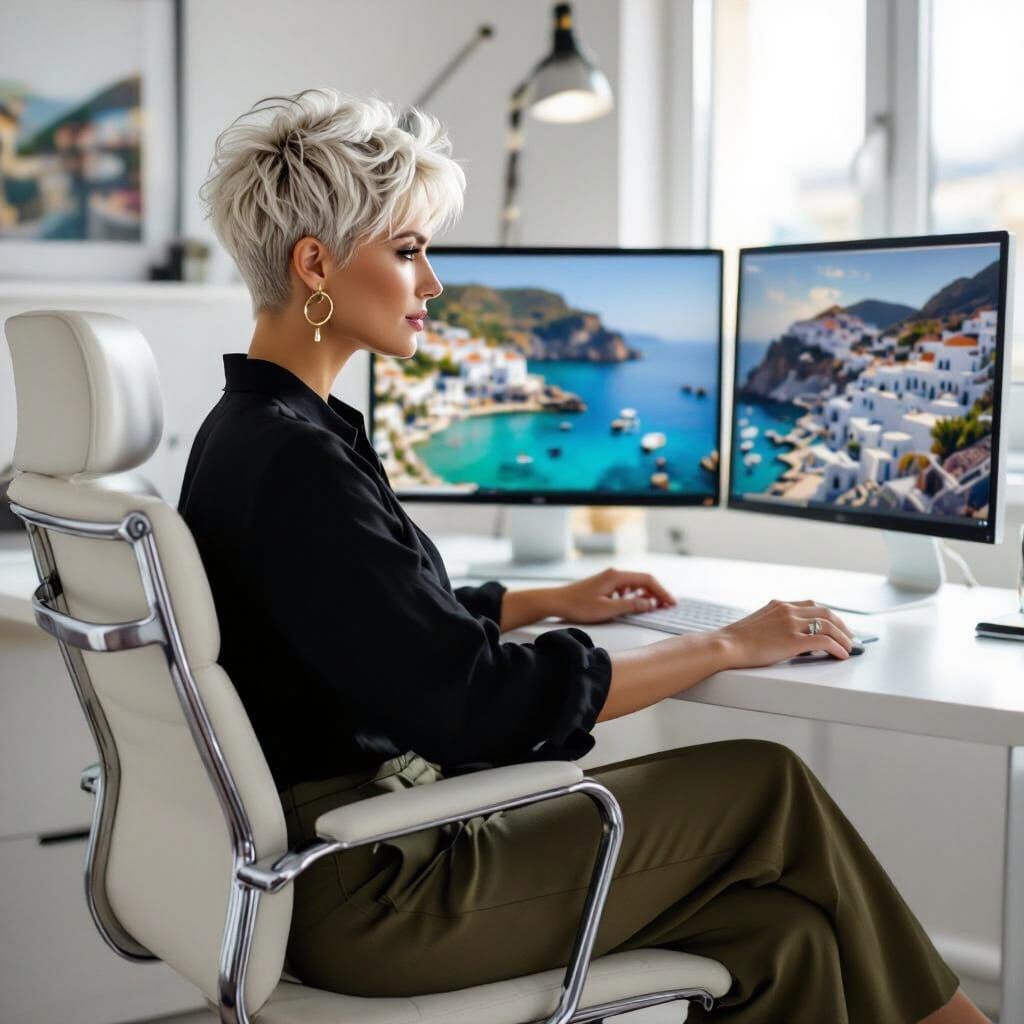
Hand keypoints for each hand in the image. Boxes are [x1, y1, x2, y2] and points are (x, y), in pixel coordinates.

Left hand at [548, 567, 676, 624]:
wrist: (557, 602)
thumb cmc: (578, 606)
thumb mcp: (608, 609)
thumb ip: (631, 606)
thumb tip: (650, 604)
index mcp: (617, 576)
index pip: (647, 580)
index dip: (661, 592)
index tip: (670, 603)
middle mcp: (614, 574)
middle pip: (643, 580)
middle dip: (656, 593)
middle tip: (667, 606)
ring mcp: (609, 579)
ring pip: (634, 584)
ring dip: (646, 595)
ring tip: (655, 607)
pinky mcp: (604, 585)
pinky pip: (625, 588)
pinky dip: (634, 596)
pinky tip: (634, 605)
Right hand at [718, 599, 855, 666]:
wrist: (726, 645)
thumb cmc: (736, 640)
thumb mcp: (757, 623)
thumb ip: (774, 624)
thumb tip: (783, 636)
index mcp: (779, 605)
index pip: (812, 605)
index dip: (828, 615)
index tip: (835, 624)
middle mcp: (788, 610)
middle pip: (825, 612)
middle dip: (841, 625)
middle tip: (848, 636)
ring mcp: (791, 624)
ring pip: (829, 625)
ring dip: (843, 637)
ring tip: (849, 647)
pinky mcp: (793, 640)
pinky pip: (825, 641)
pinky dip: (838, 647)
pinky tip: (842, 655)